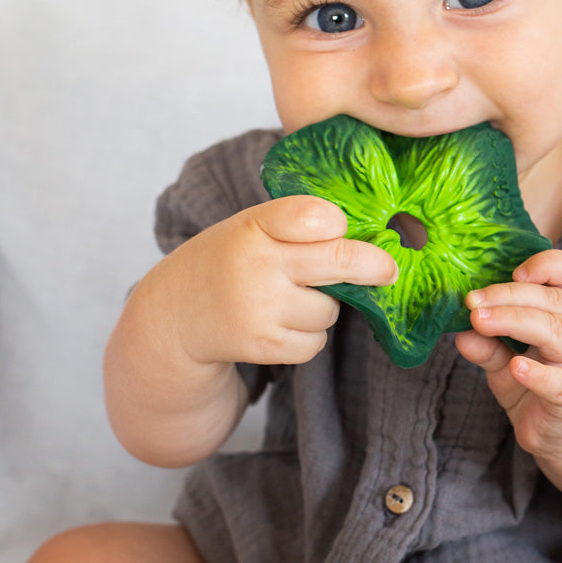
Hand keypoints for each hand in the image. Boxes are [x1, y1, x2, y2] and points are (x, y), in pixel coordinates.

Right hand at [157, 194, 398, 367]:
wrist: (172, 318)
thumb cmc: (227, 263)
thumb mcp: (247, 229)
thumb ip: (295, 228)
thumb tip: (369, 241)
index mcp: (253, 227)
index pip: (312, 216)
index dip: (336, 222)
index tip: (342, 228)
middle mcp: (258, 265)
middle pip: (340, 261)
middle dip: (374, 265)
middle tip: (389, 269)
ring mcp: (261, 308)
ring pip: (329, 310)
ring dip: (321, 308)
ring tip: (285, 301)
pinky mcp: (264, 346)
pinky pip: (315, 343)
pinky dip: (307, 338)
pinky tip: (278, 326)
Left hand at [454, 249, 561, 464]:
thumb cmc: (539, 391)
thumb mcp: (507, 364)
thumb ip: (488, 346)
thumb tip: (460, 331)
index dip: (547, 265)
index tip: (512, 272)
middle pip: (554, 300)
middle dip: (509, 296)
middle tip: (472, 302)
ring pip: (556, 330)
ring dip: (515, 321)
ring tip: (481, 322)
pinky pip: (559, 381)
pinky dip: (537, 372)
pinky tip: (516, 366)